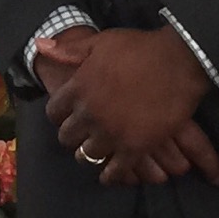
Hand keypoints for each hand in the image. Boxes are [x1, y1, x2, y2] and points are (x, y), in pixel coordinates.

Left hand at [41, 26, 218, 186]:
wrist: (178, 62)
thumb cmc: (140, 49)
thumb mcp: (101, 42)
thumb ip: (70, 49)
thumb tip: (40, 46)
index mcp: (78, 88)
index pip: (54, 112)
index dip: (59, 115)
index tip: (65, 116)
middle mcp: (89, 114)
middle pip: (67, 136)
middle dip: (72, 136)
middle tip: (80, 135)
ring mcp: (111, 133)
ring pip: (87, 155)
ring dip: (89, 154)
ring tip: (94, 153)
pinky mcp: (134, 148)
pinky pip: (114, 170)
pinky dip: (110, 175)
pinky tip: (109, 175)